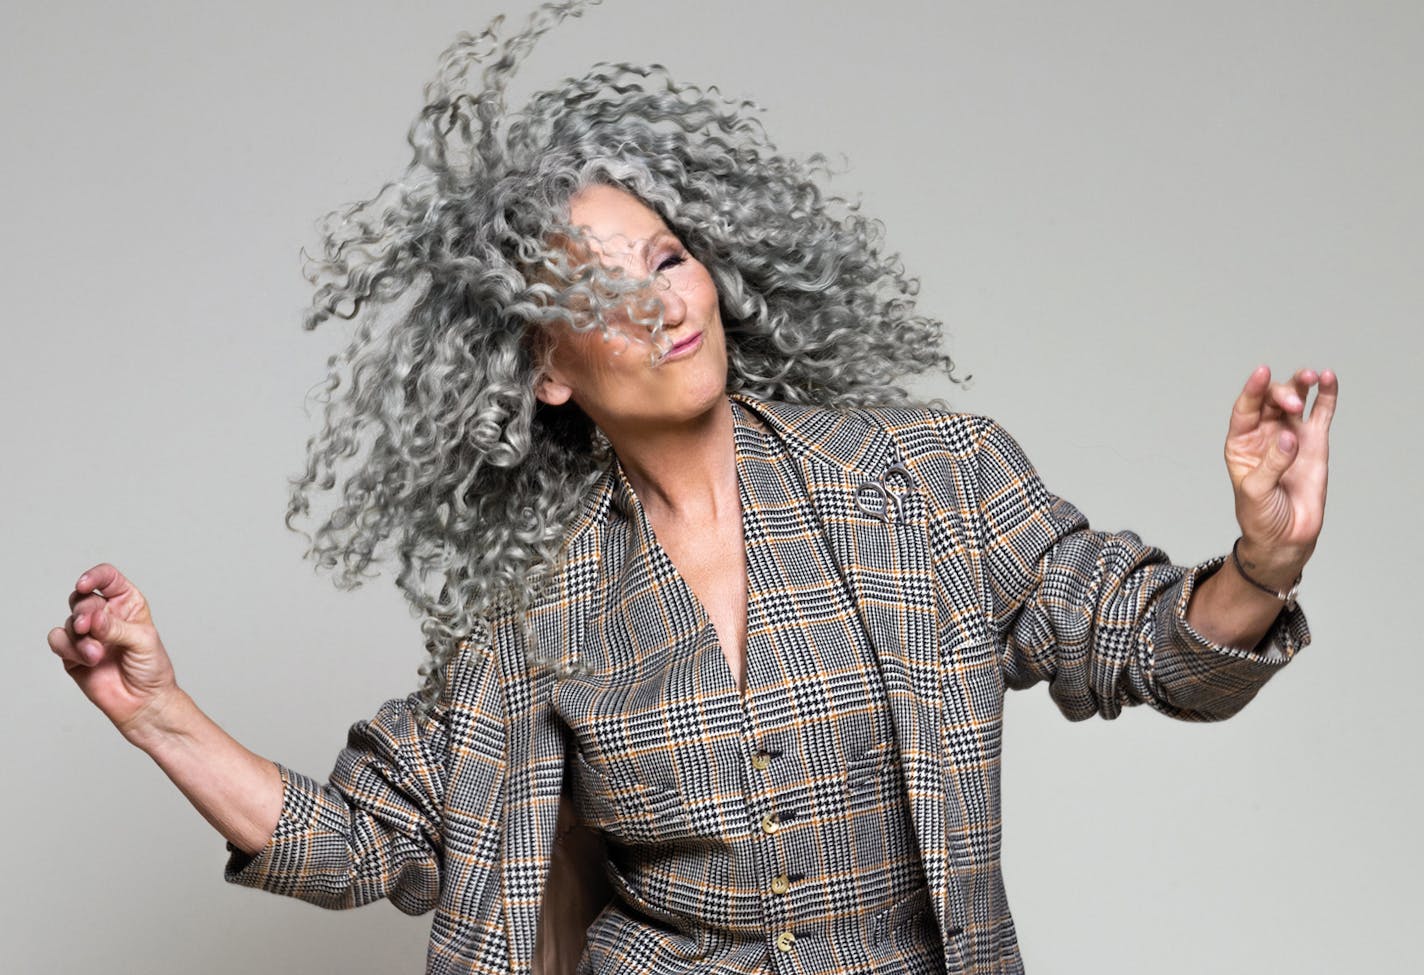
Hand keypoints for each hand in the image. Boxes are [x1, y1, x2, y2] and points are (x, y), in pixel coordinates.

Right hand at [47, 563, 180, 741]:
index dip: (94, 577)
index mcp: (127, 604)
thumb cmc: (151, 668)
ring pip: (69, 620)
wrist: (143, 702)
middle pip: (83, 599)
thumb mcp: (143, 640)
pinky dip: (69, 648)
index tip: (85, 585)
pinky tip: (88, 660)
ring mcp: (88, 634)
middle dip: (84, 612)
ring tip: (96, 653)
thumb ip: (116, 626)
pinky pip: (58, 640)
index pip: (107, 578)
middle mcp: (105, 615)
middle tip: (89, 627)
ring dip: (79, 636)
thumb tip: (93, 617)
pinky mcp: (73, 653)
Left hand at [1224, 365, 1337, 584]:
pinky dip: (1325, 396)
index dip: (1253, 389)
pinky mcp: (1314, 443)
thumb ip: (1272, 463)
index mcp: (1241, 443)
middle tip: (1292, 404)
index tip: (1262, 372)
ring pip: (1295, 401)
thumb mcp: (1256, 491)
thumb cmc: (1260, 515)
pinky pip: (1320, 414)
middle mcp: (1264, 434)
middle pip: (1271, 401)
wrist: (1285, 537)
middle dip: (1281, 394)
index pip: (1245, 409)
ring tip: (1312, 376)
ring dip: (1301, 384)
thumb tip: (1289, 437)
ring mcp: (1290, 436)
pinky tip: (1328, 378)